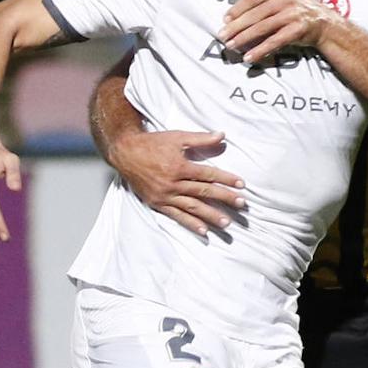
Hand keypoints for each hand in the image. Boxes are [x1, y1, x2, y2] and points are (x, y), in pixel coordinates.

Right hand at [106, 129, 246, 235]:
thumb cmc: (153, 143)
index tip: (241, 185)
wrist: (125, 152)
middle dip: (224, 198)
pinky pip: (176, 216)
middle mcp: (173, 183)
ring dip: (211, 216)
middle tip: (241, 205)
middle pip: (204, 192)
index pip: (208, 175)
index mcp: (179, 167)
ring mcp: (165, 195)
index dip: (226, 179)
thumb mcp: (177, 137)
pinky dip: (190, 224)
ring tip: (227, 223)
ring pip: (192, 207)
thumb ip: (201, 139)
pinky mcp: (157, 203)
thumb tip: (222, 135)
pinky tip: (204, 231)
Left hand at [218, 0, 338, 62]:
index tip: (225, 19)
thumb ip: (263, 3)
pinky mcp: (298, 29)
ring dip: (244, 38)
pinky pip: (274, 41)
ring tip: (231, 45)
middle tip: (222, 35)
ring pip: (262, 27)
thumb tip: (234, 17)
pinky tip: (249, 56)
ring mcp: (292, 13)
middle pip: (255, 13)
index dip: (237, 9)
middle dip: (236, 26)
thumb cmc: (299, 11)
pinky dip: (260, 50)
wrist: (326, 24)